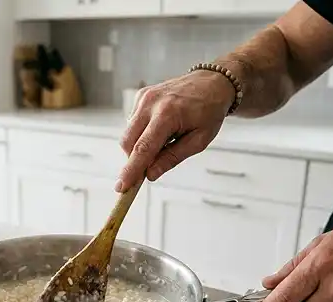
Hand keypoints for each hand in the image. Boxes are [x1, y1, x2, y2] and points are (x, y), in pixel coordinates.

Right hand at [115, 70, 235, 191]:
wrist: (211, 82)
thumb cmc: (209, 112)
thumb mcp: (199, 140)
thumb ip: (172, 158)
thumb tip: (150, 174)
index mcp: (168, 114)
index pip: (143, 148)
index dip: (131, 170)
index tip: (121, 187)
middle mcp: (151, 103)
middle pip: (128, 142)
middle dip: (134, 160)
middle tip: (148, 169)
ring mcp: (143, 97)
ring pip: (128, 134)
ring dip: (139, 146)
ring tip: (165, 141)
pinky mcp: (140, 96)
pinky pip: (133, 123)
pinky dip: (142, 133)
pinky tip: (160, 128)